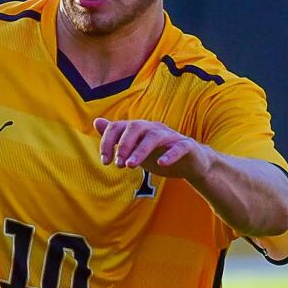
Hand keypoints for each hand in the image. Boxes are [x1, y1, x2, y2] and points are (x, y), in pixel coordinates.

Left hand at [94, 117, 209, 181]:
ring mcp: (171, 136)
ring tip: (131, 166)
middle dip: (123, 145)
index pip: (119, 126)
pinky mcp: (187, 146)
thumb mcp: (135, 148)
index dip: (108, 142)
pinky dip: (170, 154)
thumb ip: (117, 136)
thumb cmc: (160, 154)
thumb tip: (96, 122)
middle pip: (136, 127)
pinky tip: (161, 164)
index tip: (105, 161)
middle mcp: (154, 129)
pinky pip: (179, 147)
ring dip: (140, 151)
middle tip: (118, 164)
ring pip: (154, 137)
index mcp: (140, 129)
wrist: (191, 163)